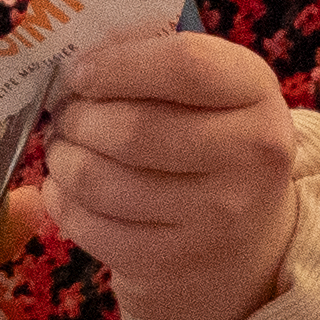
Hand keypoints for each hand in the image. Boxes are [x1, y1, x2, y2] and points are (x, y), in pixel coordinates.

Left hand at [44, 32, 303, 319]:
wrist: (247, 243)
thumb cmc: (213, 143)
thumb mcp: (211, 90)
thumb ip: (154, 56)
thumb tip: (81, 55)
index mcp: (257, 94)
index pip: (185, 65)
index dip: (117, 64)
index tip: (79, 72)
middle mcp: (249, 157)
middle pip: (133, 129)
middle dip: (78, 117)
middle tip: (65, 115)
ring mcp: (214, 219)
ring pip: (100, 181)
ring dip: (63, 158)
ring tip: (63, 149)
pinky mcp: (173, 264)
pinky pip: (90, 227)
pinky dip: (62, 201)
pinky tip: (66, 188)